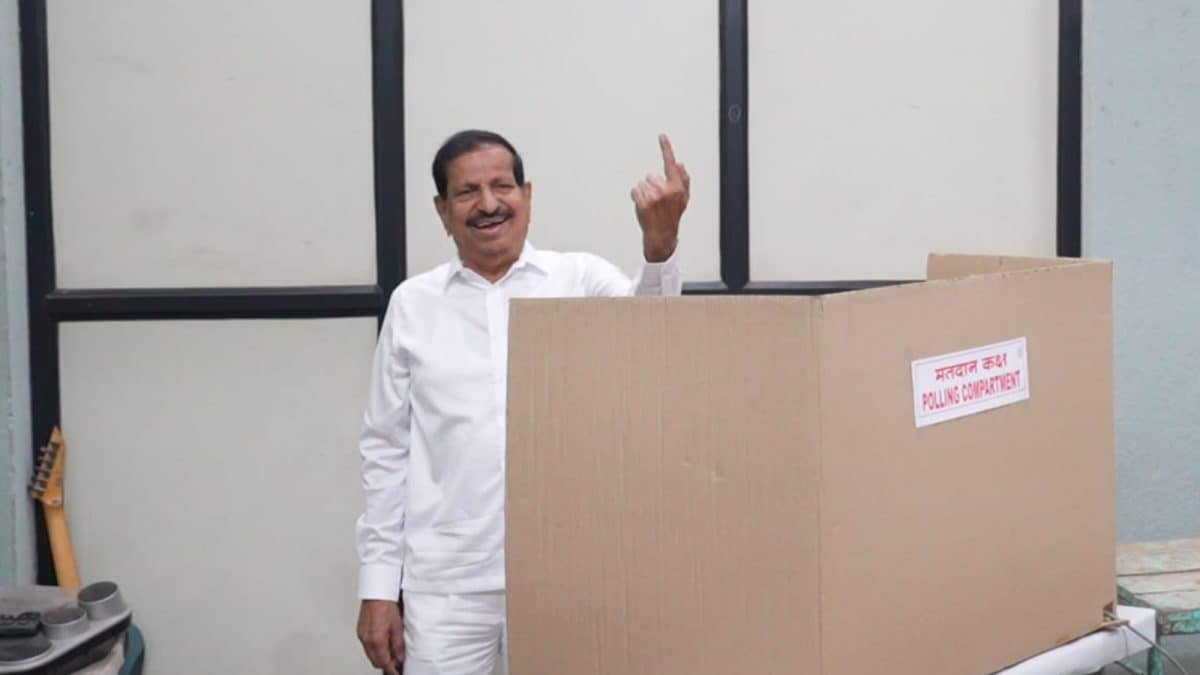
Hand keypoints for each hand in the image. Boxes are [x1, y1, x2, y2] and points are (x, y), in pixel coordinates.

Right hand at [357, 599, 404, 674]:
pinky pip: (367, 646)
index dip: (391, 669)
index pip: (383, 662)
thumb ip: (398, 644)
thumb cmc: (386, 605)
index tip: (397, 672)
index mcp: (376, 640)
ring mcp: (362, 635)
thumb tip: (400, 657)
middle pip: (375, 661)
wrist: (376, 593)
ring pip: (370, 654)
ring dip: (380, 656)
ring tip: (391, 651)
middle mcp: (366, 639)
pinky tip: (383, 643)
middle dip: (386, 663)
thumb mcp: (398, 626)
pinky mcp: (361, 631)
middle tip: (397, 661)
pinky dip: (375, 648)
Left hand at [631, 134, 689, 261]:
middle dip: (652, 185)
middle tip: (657, 200)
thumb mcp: (684, 199)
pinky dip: (636, 197)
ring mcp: (653, 197)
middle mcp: (665, 190)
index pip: (671, 163)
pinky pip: (635, 191)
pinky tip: (643, 206)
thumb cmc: (672, 217)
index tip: (662, 136)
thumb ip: (683, 179)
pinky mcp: (642, 203)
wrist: (662, 235)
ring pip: (642, 183)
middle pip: (651, 175)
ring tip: (651, 204)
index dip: (666, 148)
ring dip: (644, 192)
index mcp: (677, 187)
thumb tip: (680, 164)